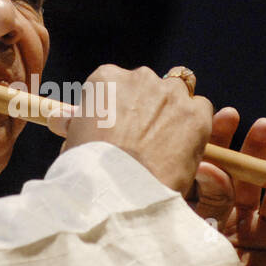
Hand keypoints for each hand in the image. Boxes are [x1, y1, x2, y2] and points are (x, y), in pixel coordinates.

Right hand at [59, 65, 213, 195]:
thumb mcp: (73, 142)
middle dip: (146, 108)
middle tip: (141, 140)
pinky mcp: (195, 114)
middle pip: (147, 87)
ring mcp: (170, 94)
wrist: (120, 189)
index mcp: (106, 79)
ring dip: (172, 114)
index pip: (113, 84)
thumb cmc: (89, 168)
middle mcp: (140, 77)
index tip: (115, 127)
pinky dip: (196, 127)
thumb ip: (75, 124)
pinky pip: (202, 112)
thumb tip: (63, 119)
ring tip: (164, 146)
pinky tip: (183, 150)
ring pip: (178, 95)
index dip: (115, 108)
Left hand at [190, 109, 265, 265]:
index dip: (203, 150)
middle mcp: (218, 225)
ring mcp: (248, 233)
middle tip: (234, 117)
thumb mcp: (188, 246)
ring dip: (260, 156)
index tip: (204, 122)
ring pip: (256, 185)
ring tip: (265, 131)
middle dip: (233, 146)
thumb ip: (196, 205)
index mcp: (189, 226)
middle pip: (227, 176)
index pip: (196, 179)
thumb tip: (200, 165)